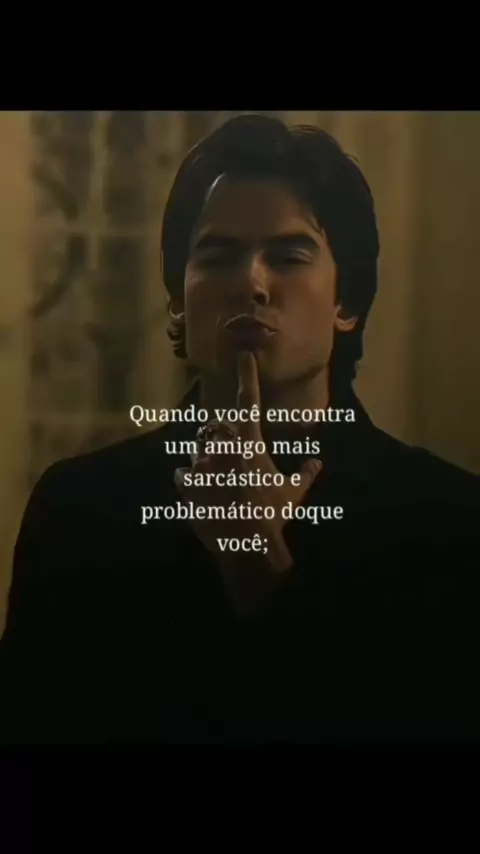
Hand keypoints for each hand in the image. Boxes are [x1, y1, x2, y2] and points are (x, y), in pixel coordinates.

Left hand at [174, 352, 321, 615]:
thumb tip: (316, 461)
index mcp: (250, 444)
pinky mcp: (186, 484)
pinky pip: (182, 474)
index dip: (247, 375)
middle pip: (215, 426)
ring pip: (197, 449)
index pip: (249, 401)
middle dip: (220, 435)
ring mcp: (202, 464)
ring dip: (205, 459)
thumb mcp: (293, 493)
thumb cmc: (274, 516)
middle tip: (229, 456)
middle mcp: (223, 446)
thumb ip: (305, 474)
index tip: (244, 354)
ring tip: (218, 481)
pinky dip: (190, 481)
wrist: (248, 545)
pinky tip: (203, 494)